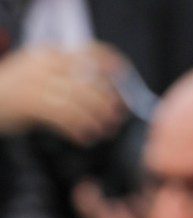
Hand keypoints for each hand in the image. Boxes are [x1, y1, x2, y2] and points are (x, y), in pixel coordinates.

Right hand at [0, 43, 125, 144]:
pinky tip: (84, 138)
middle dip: (108, 102)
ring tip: (103, 131)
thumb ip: (67, 79)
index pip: (90, 51)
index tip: (124, 77)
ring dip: (97, 119)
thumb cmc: (16, 93)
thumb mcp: (40, 76)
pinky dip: (79, 129)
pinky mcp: (30, 102)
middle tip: (117, 118)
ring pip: (80, 101)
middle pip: (89, 82)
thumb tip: (105, 94)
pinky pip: (64, 117)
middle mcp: (45, 65)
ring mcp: (36, 82)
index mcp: (51, 55)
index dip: (111, 62)